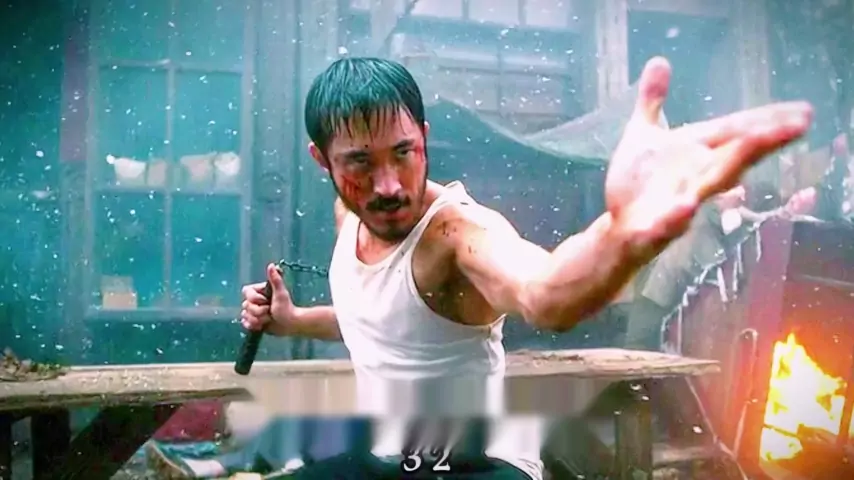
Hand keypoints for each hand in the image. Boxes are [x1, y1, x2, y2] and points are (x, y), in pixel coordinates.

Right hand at [240, 263, 295, 331]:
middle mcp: (255, 301)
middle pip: (245, 306)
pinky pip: (245, 323)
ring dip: (257, 319)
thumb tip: (272, 265)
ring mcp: (253, 312)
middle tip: (269, 312)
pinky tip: (261, 325)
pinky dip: (253, 325)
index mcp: (259, 292)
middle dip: (258, 311)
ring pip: (245, 315)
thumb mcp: (281, 293)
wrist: (290, 324)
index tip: (265, 301)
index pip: (246, 292)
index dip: (254, 298)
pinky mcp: (254, 322)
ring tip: (268, 319)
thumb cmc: (287, 308)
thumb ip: (275, 279)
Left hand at [605, 57, 811, 259]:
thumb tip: (659, 60)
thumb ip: (652, 102)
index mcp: (696, 152)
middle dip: (763, 140)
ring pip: (709, 187)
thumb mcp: (642, 136)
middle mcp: (695, 177)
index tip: (804, 111)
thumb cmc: (639, 184)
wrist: (618, 229)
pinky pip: (669, 223)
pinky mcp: (655, 228)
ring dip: (731, 169)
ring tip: (753, 145)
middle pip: (734, 156)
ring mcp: (678, 204)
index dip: (767, 120)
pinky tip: (687, 206)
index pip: (735, 131)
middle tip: (799, 124)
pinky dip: (677, 216)